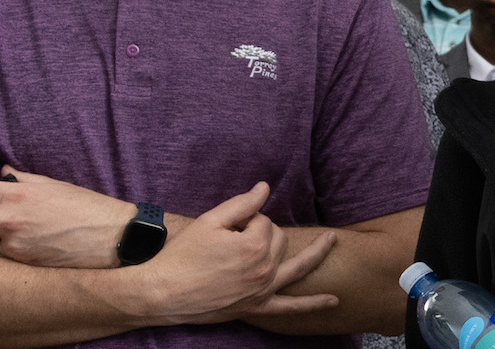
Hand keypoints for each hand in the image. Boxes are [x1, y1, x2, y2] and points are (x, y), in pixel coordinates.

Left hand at [0, 166, 137, 268]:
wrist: (114, 237)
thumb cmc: (89, 208)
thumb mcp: (57, 186)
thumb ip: (25, 179)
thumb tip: (5, 171)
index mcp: (19, 195)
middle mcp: (11, 219)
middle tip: (4, 218)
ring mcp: (15, 243)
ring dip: (0, 236)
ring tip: (25, 231)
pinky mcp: (23, 261)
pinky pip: (5, 254)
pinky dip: (13, 249)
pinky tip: (34, 244)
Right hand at [124, 182, 339, 325]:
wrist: (160, 292)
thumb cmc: (181, 255)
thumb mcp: (209, 221)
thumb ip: (242, 203)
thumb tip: (265, 187)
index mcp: (254, 245)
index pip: (264, 221)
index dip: (246, 219)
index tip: (229, 226)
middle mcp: (264, 268)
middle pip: (279, 240)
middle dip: (264, 233)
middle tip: (238, 236)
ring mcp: (263, 290)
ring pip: (296, 266)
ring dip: (317, 254)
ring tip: (332, 241)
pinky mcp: (256, 307)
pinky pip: (290, 307)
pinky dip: (312, 304)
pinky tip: (334, 300)